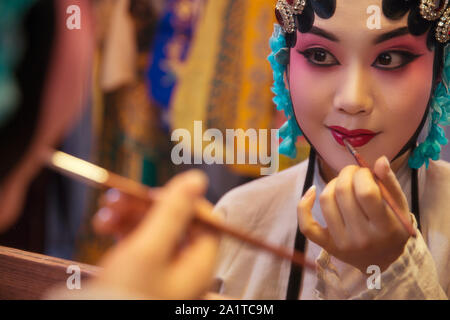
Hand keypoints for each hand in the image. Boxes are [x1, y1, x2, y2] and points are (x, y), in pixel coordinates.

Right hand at [91, 170, 219, 298]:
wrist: (97, 319)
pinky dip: (122, 230)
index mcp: (200, 263)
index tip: (153, 194)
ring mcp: (165, 270)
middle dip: (145, 207)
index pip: (207, 221)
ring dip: (129, 216)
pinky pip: (139, 243)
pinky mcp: (144, 273)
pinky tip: (102, 225)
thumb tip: (197, 178)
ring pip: (154, 230)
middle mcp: (186, 267)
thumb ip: (173, 211)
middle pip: (177, 222)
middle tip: (117, 197)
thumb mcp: (148, 248)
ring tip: (103, 213)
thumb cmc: (126, 295)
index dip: (184, 202)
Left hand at [297, 156, 410, 272]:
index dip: (362, 174)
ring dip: (332, 184)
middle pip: (343, 193)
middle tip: (353, 172)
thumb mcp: (399, 206)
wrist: (382, 260)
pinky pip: (306, 225)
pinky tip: (311, 191)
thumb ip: (390, 182)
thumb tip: (380, 160)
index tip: (365, 171)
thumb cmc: (392, 227)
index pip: (366, 192)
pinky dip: (303, 205)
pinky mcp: (326, 245)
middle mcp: (362, 238)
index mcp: (385, 227)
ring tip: (342, 183)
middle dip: (346, 174)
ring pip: (326, 201)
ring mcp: (342, 243)